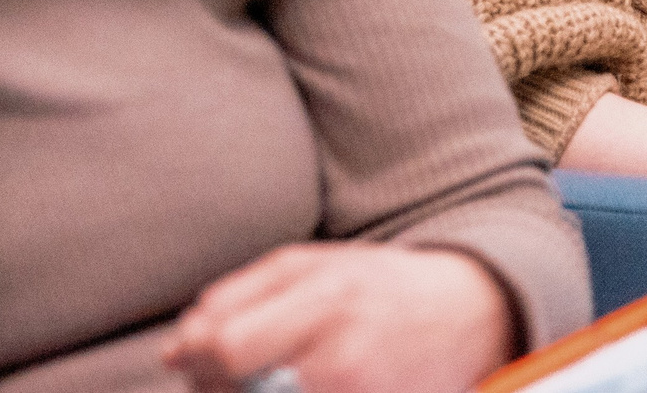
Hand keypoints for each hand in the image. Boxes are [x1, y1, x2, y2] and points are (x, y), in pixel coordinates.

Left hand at [164, 243, 516, 392]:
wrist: (469, 313)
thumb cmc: (379, 286)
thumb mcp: (311, 266)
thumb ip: (236, 296)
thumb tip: (177, 348)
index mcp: (326, 300)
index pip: (229, 348)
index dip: (197, 357)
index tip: (194, 352)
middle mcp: (342, 356)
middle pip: (240, 390)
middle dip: (213, 384)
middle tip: (220, 371)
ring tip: (260, 378)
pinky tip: (287, 387)